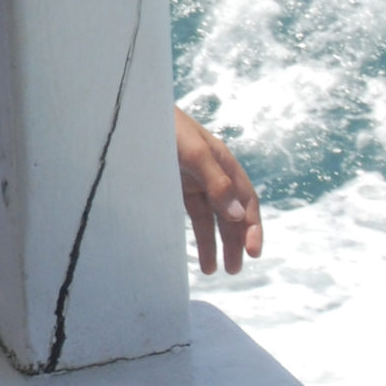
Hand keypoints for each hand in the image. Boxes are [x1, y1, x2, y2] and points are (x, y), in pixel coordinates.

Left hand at [174, 105, 262, 275]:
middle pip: (232, 213)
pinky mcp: (176, 188)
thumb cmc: (165, 127)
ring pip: (212, 219)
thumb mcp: (193, 153)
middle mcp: (213, 174)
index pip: (246, 200)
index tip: (253, 252)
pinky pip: (193, 216)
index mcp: (223, 163)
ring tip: (216, 271)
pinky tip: (198, 255)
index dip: (252, 226)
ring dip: (217, 244)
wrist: (132, 114)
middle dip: (236, 241)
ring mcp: (194, 182)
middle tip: (235, 269)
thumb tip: (237, 215)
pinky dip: (198, 236)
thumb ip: (216, 183)